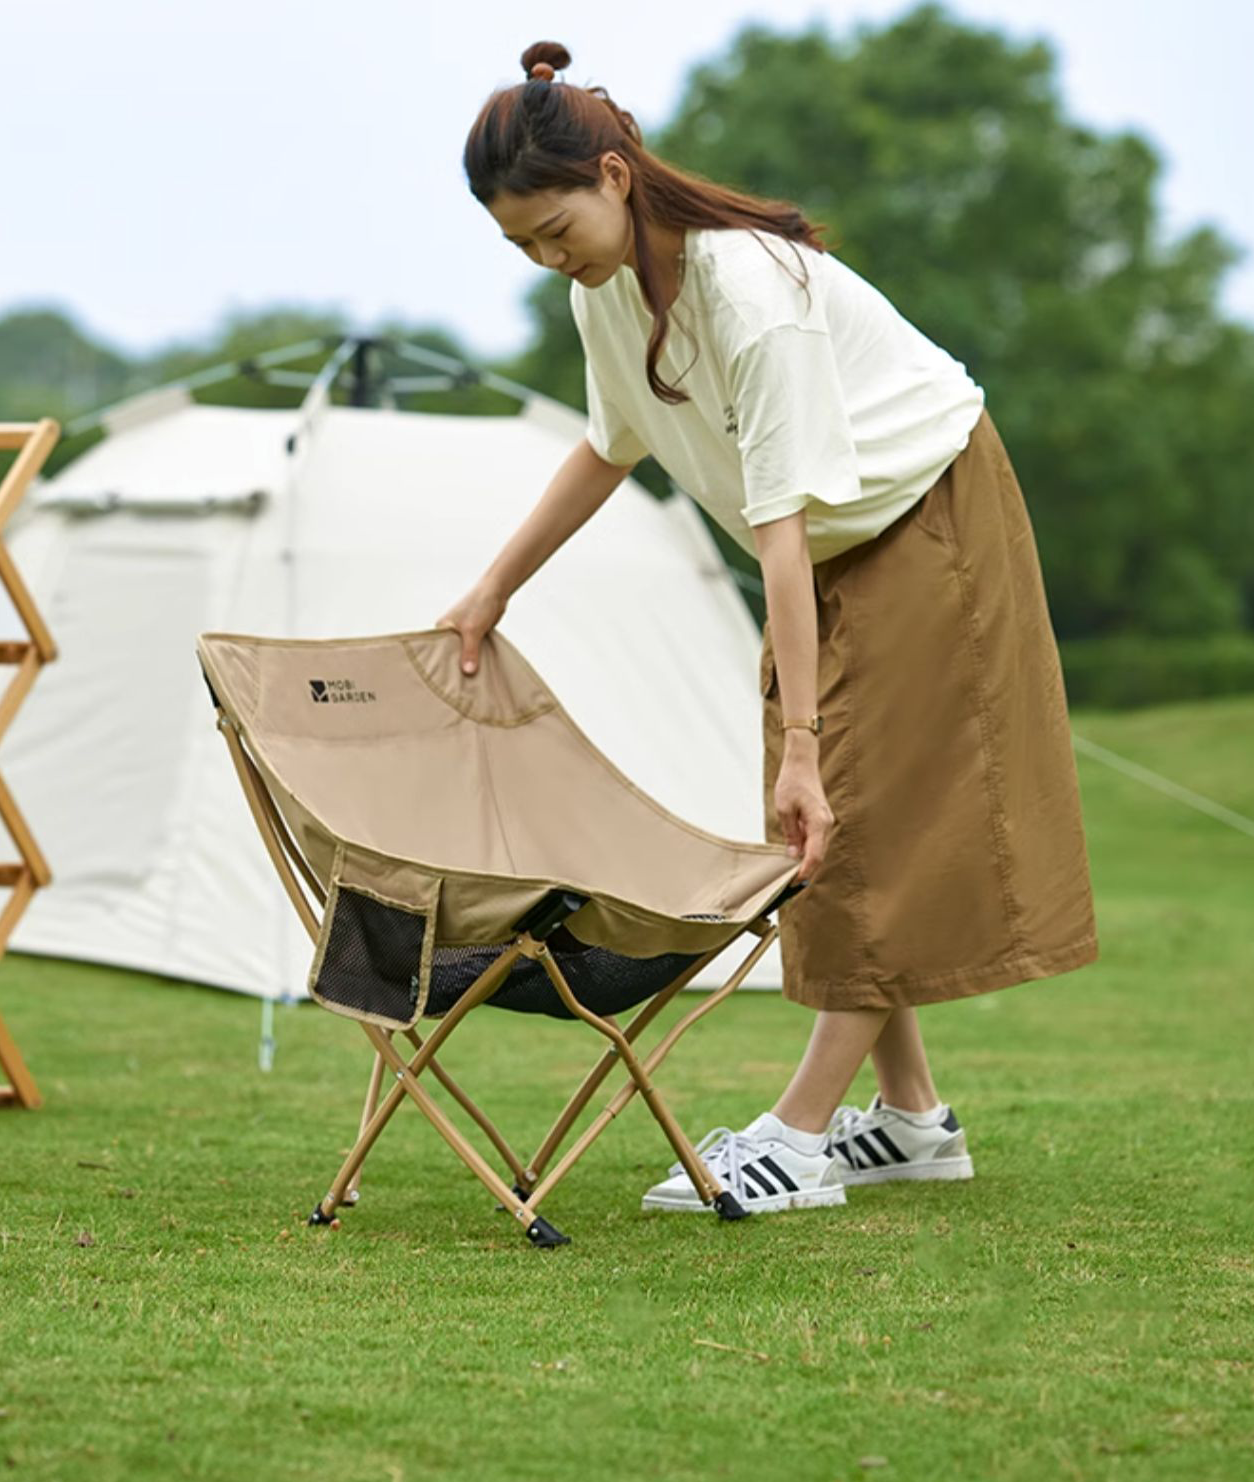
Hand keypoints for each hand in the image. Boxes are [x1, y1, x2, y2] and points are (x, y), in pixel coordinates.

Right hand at [435, 582, 507, 674]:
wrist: (496, 592)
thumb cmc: (479, 605)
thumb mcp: (473, 630)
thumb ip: (470, 651)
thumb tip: (468, 672)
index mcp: (441, 628)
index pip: (438, 651)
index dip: (443, 666)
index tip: (447, 682)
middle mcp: (449, 631)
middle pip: (451, 654)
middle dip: (457, 667)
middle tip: (460, 686)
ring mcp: (462, 633)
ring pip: (464, 653)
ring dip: (469, 662)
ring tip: (471, 682)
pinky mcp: (474, 634)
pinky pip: (474, 650)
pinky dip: (477, 657)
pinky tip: (480, 670)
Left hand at [773, 750, 832, 880]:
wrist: (802, 764)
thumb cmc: (793, 782)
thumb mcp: (785, 809)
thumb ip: (791, 834)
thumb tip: (793, 855)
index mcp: (819, 822)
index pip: (814, 854)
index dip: (805, 871)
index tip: (795, 882)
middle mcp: (826, 824)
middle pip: (818, 855)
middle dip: (806, 870)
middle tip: (791, 885)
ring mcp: (824, 822)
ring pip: (817, 849)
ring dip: (806, 861)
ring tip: (791, 875)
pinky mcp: (820, 820)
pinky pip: (815, 840)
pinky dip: (806, 850)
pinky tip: (795, 857)